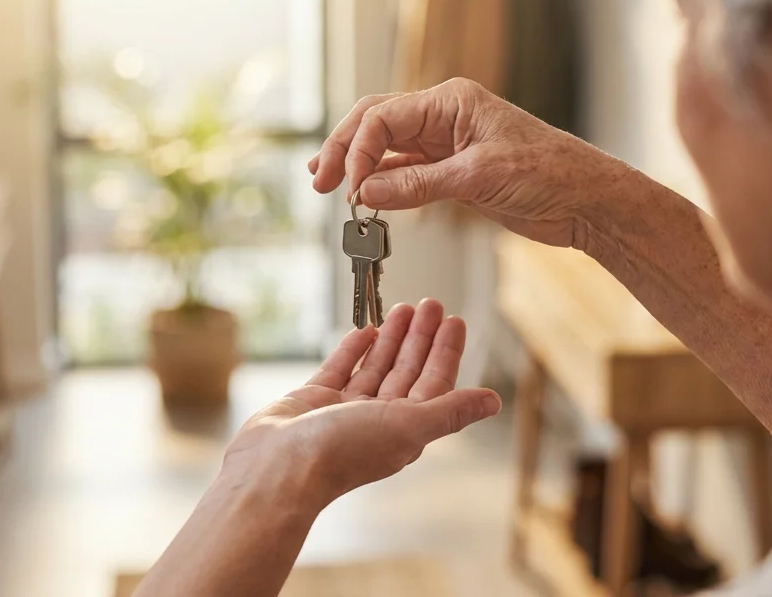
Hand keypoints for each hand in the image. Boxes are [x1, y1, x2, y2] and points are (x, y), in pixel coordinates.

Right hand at [221, 299, 500, 508]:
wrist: (278, 468)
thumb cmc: (342, 453)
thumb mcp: (408, 426)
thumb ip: (450, 411)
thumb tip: (493, 402)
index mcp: (405, 429)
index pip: (435, 383)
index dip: (446, 352)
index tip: (455, 321)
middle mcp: (378, 420)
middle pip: (408, 370)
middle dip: (421, 337)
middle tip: (431, 304)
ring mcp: (344, 410)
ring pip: (376, 366)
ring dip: (392, 338)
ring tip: (402, 308)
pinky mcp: (314, 401)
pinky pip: (340, 369)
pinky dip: (354, 349)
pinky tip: (366, 330)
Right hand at [308, 78, 607, 247]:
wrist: (587, 201)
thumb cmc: (550, 174)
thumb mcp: (479, 177)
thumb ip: (419, 186)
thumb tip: (366, 194)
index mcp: (451, 102)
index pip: (384, 116)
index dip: (358, 149)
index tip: (349, 187)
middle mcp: (444, 116)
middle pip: (376, 124)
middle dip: (346, 149)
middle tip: (320, 181)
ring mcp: (446, 144)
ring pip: (387, 149)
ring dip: (359, 167)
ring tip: (327, 185)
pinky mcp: (453, 171)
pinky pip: (406, 173)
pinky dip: (382, 185)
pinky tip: (364, 199)